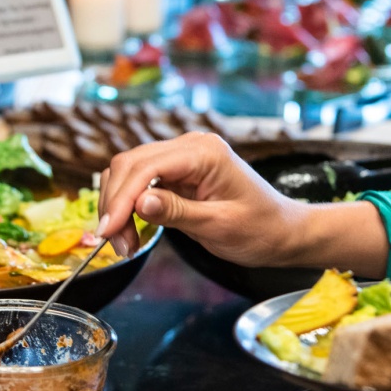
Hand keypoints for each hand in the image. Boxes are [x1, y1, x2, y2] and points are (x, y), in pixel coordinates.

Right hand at [96, 133, 389, 274]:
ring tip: (125, 243)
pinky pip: (140, 182)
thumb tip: (139, 203)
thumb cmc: (259, 229)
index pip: (146, 167)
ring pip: (129, 172)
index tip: (108, 230)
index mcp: (204, 152)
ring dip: (118, 206)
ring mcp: (182, 157)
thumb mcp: (219, 226)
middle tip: (116, 244)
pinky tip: (132, 231)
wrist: (282, 232)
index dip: (121, 199)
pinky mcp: (177, 172)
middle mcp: (190, 146)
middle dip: (115, 204)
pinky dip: (129, 206)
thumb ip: (177, 212)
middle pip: (130, 165)